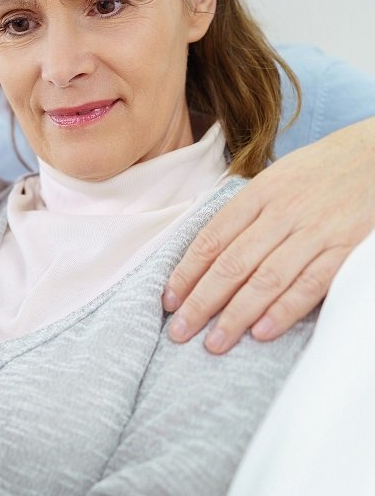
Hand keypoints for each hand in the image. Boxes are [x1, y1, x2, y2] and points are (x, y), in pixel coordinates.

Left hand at [163, 117, 374, 352]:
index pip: (212, 239)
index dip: (186, 273)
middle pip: (232, 264)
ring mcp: (315, 232)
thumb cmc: (321, 172)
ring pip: (266, 279)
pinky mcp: (346, 249)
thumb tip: (205, 250)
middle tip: (180, 331)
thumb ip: (245, 212)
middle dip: (201, 301)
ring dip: (236, 315)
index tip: (168, 300)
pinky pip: (310, 285)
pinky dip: (284, 310)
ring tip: (214, 342)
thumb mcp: (277, 179)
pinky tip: (261, 332)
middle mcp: (282, 213)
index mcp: (259, 194)